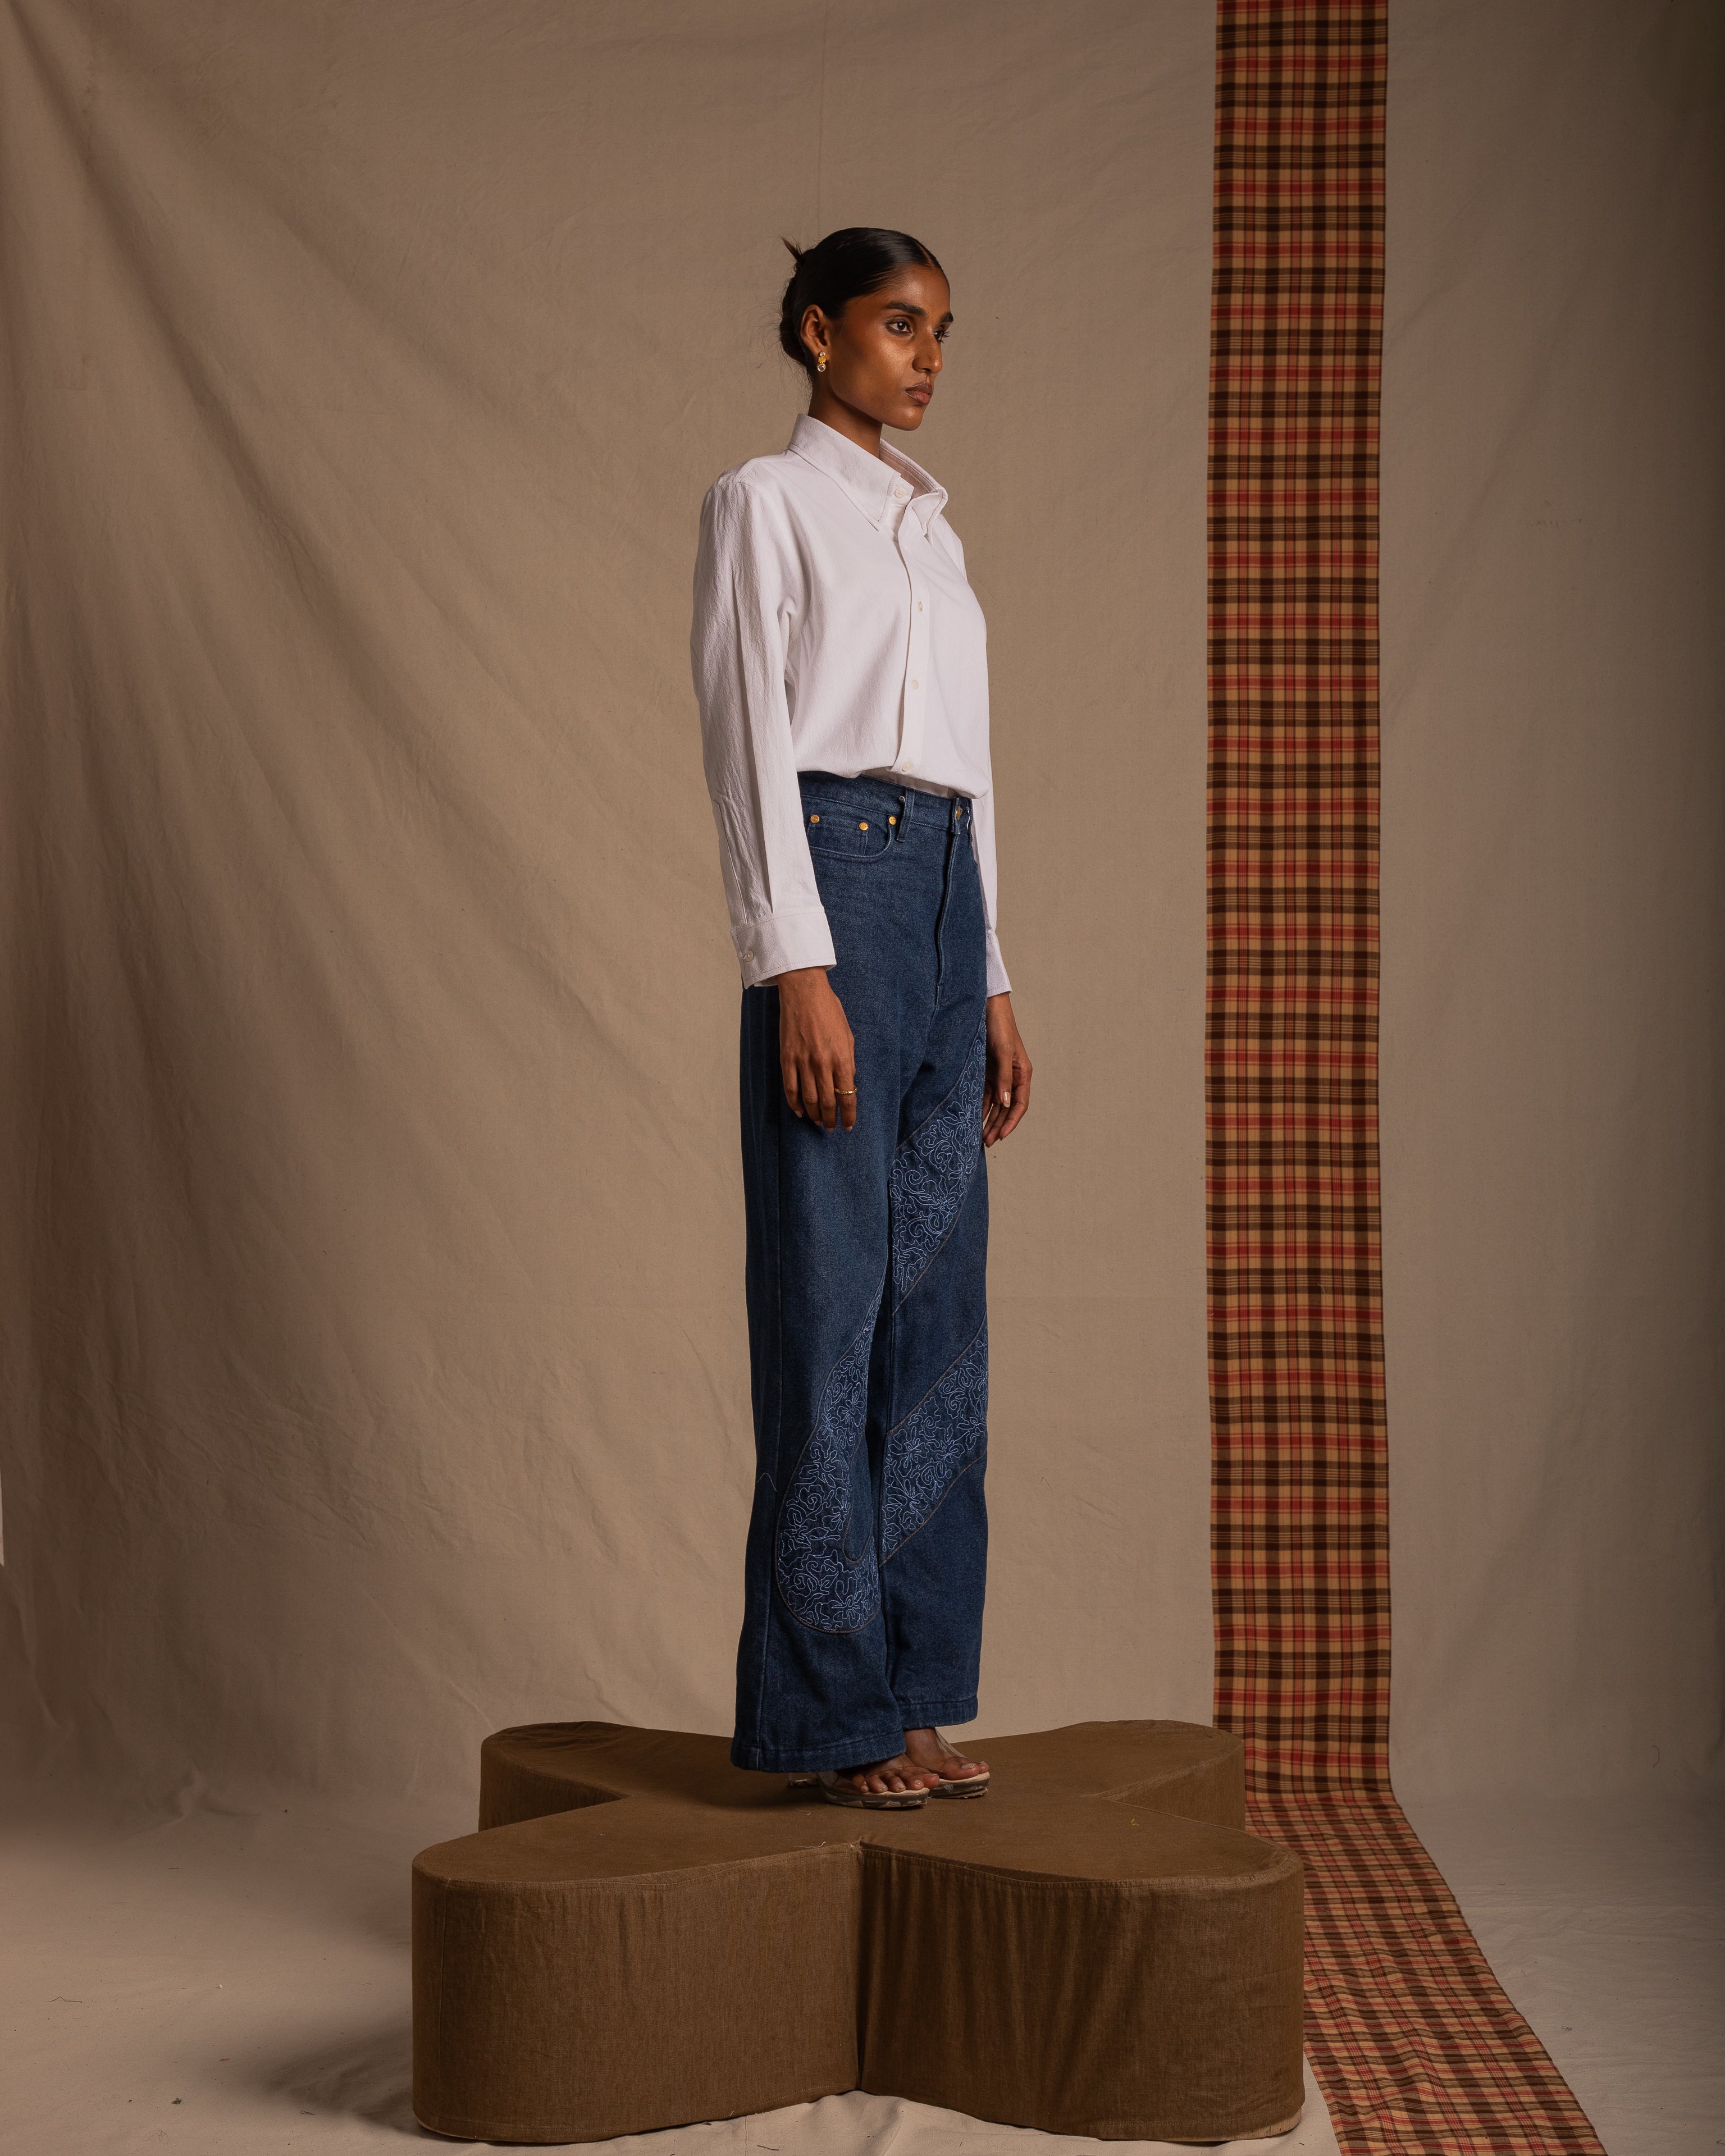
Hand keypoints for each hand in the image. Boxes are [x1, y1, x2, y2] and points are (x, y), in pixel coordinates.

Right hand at [771, 968, 856, 1132]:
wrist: (804, 993)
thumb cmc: (830, 1011)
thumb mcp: (848, 1036)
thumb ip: (848, 1061)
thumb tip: (847, 1083)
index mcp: (842, 1058)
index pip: (848, 1097)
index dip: (849, 1115)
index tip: (849, 1125)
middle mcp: (823, 1064)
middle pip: (828, 1103)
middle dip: (831, 1119)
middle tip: (831, 1127)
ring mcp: (803, 1062)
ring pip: (809, 1100)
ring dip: (814, 1115)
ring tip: (818, 1122)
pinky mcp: (787, 1058)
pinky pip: (790, 1088)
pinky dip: (795, 1104)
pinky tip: (799, 1112)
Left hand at [982, 993, 1031, 1146]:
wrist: (985, 1006)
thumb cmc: (999, 1026)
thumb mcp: (1002, 1052)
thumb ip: (1004, 1077)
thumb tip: (1005, 1103)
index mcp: (1022, 1073)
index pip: (1019, 1104)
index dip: (1011, 1122)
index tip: (1000, 1136)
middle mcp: (1012, 1077)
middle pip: (1006, 1108)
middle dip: (997, 1126)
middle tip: (986, 1142)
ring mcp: (998, 1075)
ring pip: (994, 1104)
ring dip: (988, 1120)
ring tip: (979, 1137)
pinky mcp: (985, 1071)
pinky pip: (983, 1094)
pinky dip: (979, 1107)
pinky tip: (972, 1119)